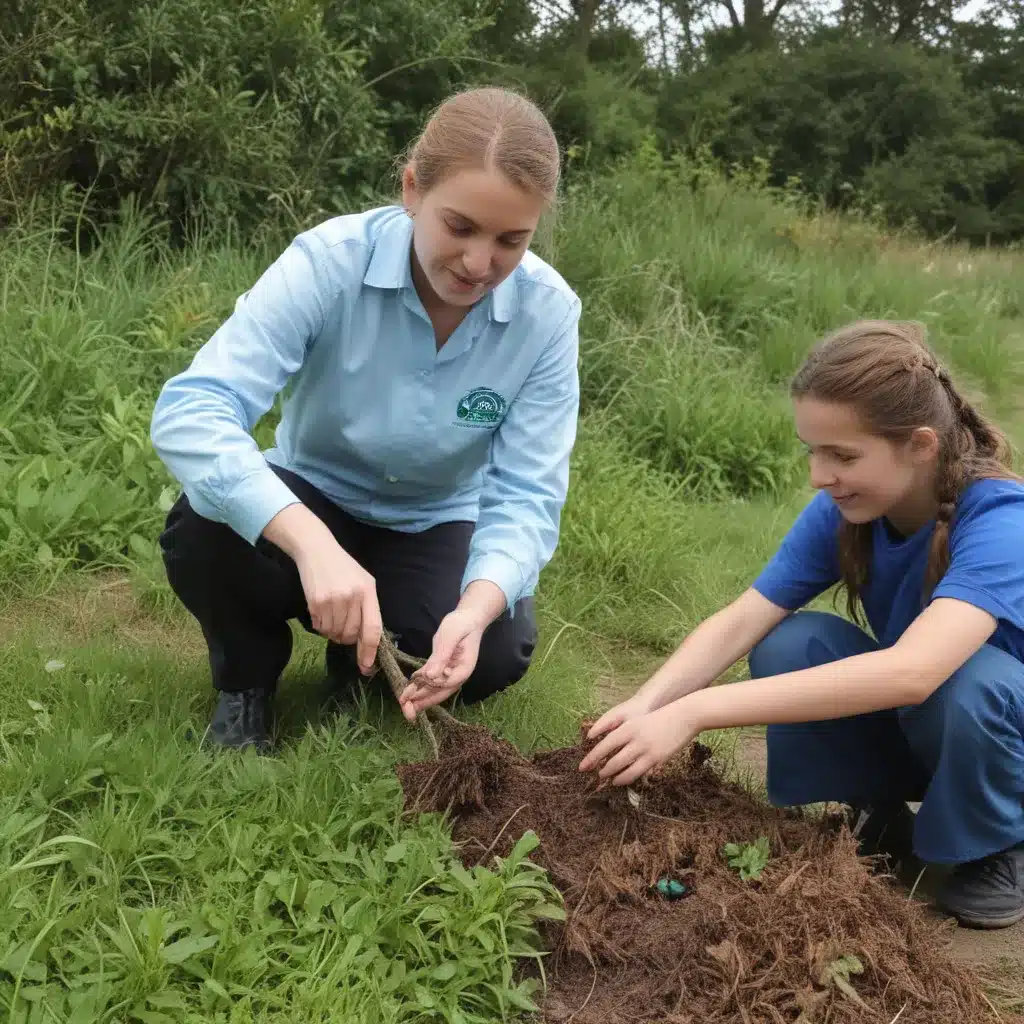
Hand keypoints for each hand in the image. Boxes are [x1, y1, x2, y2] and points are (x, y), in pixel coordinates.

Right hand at [294, 538, 382, 675]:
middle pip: (351, 635)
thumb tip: (368, 640)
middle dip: (347, 638)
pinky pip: (320, 627)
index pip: (373, 629)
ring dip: (333, 632)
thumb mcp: (364, 582)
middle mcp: (352, 597)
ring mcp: (333, 600)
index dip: (369, 651)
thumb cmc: (344, 568)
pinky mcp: (316, 602)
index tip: (367, 666)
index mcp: (368, 592)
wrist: (317, 550)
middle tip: (343, 627)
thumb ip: (368, 608)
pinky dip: (321, 625)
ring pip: (334, 633)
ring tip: (332, 614)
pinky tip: (321, 610)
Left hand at [399, 609, 484, 721]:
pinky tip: (409, 688)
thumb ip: (441, 657)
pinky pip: (430, 679)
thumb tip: (430, 676)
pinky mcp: (443, 667)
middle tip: (406, 709)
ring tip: (404, 702)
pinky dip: (420, 684)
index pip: (447, 683)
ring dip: (419, 695)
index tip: (416, 688)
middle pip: (441, 692)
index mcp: (464, 668)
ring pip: (434, 688)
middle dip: (423, 700)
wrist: (467, 618)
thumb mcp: (450, 637)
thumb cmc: (461, 625)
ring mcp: (450, 672)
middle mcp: (458, 674)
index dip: (432, 687)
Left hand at [577, 700, 702, 786]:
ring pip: (627, 771)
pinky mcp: (659, 760)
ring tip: (609, 780)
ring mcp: (648, 752)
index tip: (582, 766)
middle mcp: (636, 741)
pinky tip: (625, 779)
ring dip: (616, 777)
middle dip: (603, 770)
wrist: (684, 716)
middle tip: (596, 776)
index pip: (605, 746)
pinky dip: (630, 777)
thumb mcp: (636, 721)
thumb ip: (622, 733)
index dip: (592, 757)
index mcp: (628, 728)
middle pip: (614, 761)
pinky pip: (641, 773)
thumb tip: (604, 744)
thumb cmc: (658, 717)